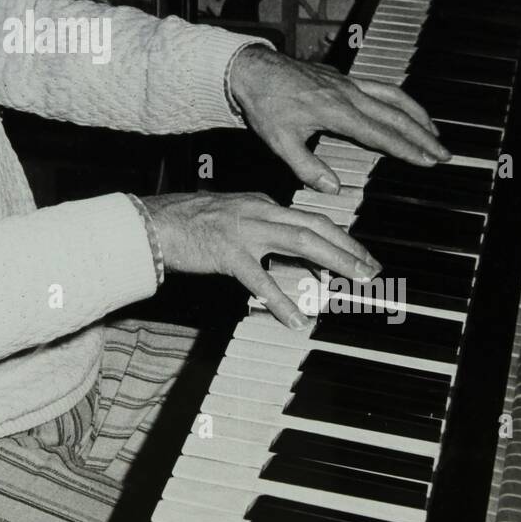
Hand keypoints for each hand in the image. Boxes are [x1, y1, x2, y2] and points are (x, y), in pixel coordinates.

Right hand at [139, 191, 379, 328]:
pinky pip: (259, 280)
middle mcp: (258, 211)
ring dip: (334, 262)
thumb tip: (286, 259)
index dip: (339, 237)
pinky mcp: (226, 252)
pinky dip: (281, 300)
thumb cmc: (184, 223)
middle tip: (371, 269)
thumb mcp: (229, 218)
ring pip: (301, 242)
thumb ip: (259, 233)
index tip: (359, 254)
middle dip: (349, 248)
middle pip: (315, 227)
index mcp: (259, 203)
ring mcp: (244, 231)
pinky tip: (297, 319)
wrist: (149, 222)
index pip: (309, 218)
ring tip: (355, 281)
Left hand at [229, 45, 450, 192]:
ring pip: (392, 96)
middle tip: (443, 152)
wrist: (251, 69)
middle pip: (395, 115)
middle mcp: (348, 94)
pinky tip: (403, 108)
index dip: (407, 149)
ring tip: (434, 131)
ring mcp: (346, 83)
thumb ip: (306, 167)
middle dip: (423, 135)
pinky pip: (379, 87)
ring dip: (416, 113)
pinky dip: (398, 98)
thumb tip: (332, 187)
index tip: (428, 160)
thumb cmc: (264, 104)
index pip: (381, 134)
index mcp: (336, 112)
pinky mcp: (341, 77)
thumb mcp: (279, 142)